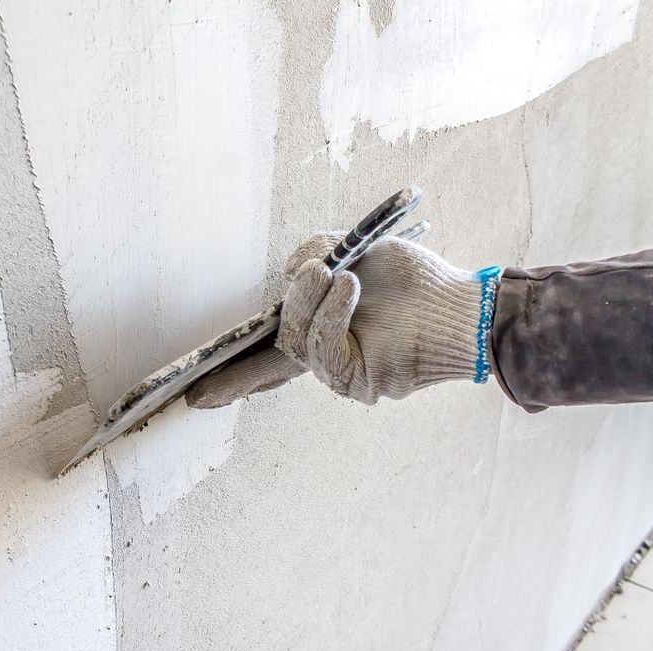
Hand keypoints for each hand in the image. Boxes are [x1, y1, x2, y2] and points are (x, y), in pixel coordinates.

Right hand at [185, 232, 488, 406]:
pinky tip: (348, 289)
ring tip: (335, 273)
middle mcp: (321, 355)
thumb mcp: (357, 250)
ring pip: (297, 343)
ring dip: (310, 303)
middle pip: (277, 341)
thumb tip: (294, 271)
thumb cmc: (412, 279)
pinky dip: (332, 315)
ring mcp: (337, 372)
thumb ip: (317, 252)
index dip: (229, 375)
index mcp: (316, 327)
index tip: (193, 396)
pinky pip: (326, 350)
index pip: (261, 356)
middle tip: (313, 269)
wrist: (460, 302)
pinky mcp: (356, 382)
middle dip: (292, 300)